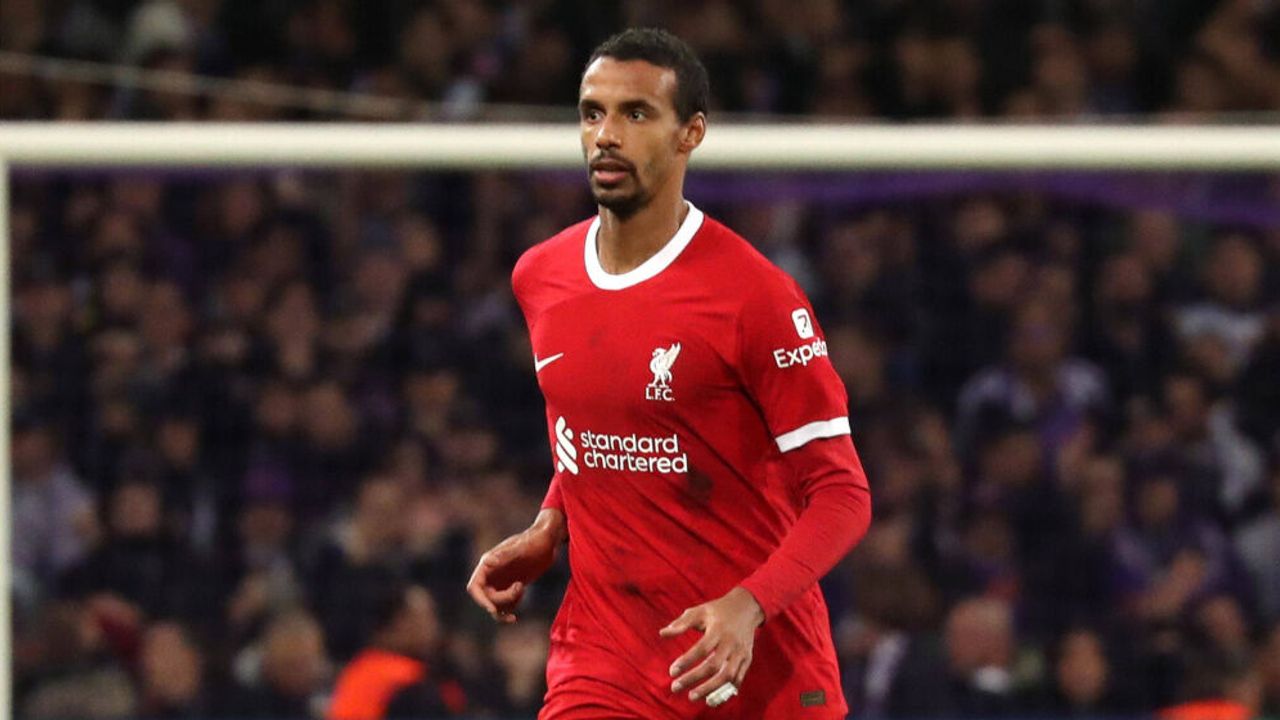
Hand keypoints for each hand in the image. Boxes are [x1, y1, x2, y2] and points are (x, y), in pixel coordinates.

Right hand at [467, 509, 563, 622]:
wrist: (547, 542)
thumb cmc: (534, 541)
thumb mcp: (521, 548)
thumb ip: (504, 555)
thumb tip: (487, 562)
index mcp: (488, 564)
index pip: (475, 587)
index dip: (480, 600)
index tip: (492, 609)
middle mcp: (492, 574)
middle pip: (487, 598)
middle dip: (502, 599)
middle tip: (520, 588)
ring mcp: (501, 582)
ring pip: (496, 605)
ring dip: (507, 604)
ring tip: (522, 588)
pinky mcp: (511, 587)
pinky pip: (506, 605)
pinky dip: (513, 605)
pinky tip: (523, 591)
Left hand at [660, 586, 764, 702]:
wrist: (747, 607)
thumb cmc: (718, 610)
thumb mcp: (699, 611)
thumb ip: (681, 623)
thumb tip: (662, 633)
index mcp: (718, 629)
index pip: (701, 649)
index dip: (686, 662)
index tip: (672, 671)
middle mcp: (731, 642)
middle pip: (713, 665)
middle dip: (694, 679)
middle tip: (675, 688)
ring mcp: (741, 652)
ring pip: (727, 675)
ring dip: (710, 689)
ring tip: (693, 697)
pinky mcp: (747, 659)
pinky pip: (738, 678)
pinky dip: (726, 690)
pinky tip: (712, 697)